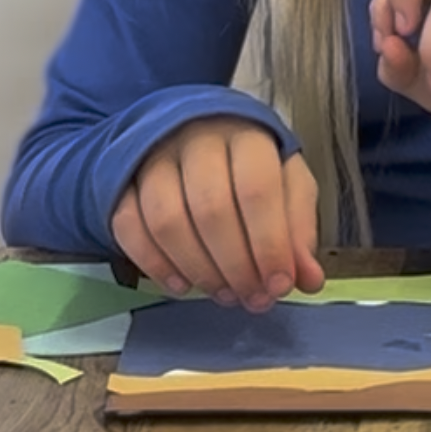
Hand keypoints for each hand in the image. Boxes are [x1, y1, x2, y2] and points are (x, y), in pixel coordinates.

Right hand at [110, 117, 325, 310]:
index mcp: (246, 136)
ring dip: (198, 269)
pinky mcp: (121, 182)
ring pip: (167, 221)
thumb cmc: (249, 166)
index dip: (269, 244)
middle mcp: (196, 140)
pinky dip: (154, 264)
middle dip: (236, 266)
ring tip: (224, 294)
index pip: (256, 189)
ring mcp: (153, 159)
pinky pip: (129, 227)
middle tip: (252, 298)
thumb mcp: (287, 185)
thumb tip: (309, 280)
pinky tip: (181, 284)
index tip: (280, 285)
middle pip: (210, 209)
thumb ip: (299, 229)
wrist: (191, 133)